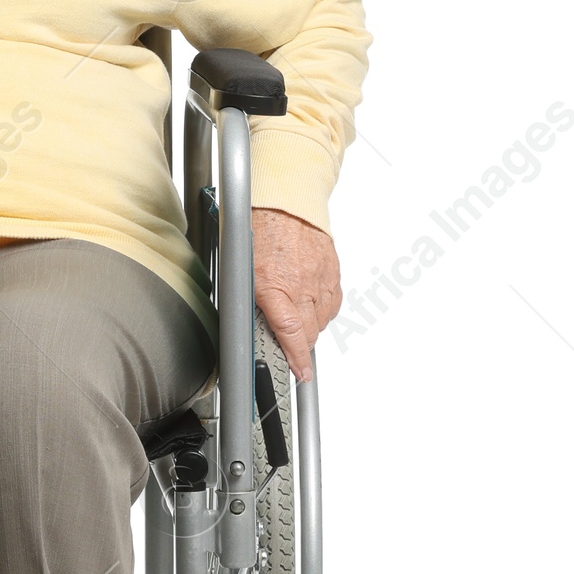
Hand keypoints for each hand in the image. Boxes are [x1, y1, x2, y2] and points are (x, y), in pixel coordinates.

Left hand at [251, 208, 340, 383]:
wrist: (283, 199)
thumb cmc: (256, 229)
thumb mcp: (241, 269)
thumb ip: (251, 299)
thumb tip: (251, 324)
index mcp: (274, 285)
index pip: (292, 333)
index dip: (297, 358)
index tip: (301, 373)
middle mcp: (301, 283)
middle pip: (311, 331)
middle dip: (302, 344)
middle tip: (291, 346)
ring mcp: (320, 276)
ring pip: (324, 318)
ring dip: (312, 325)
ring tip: (297, 316)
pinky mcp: (332, 268)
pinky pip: (333, 300)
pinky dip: (324, 308)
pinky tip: (312, 303)